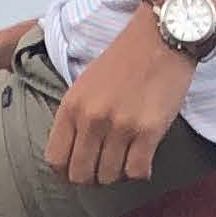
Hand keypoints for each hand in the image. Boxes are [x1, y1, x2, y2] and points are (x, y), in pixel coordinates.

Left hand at [43, 11, 194, 185]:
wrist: (160, 38)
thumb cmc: (123, 60)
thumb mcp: (85, 84)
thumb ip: (75, 116)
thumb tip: (72, 154)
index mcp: (71, 106)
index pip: (55, 159)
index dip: (65, 172)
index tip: (78, 169)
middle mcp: (92, 119)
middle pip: (80, 175)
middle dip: (91, 178)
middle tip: (104, 168)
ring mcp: (121, 126)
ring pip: (110, 177)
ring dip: (117, 175)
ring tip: (125, 159)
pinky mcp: (149, 131)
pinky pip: (137, 172)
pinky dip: (140, 171)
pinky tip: (143, 157)